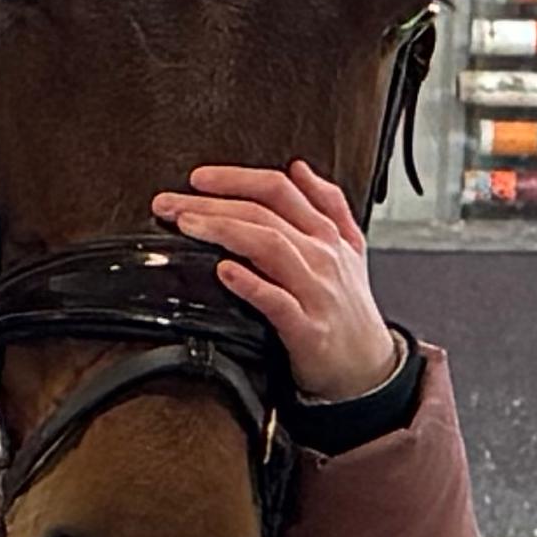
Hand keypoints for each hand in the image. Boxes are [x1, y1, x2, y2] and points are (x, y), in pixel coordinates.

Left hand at [156, 159, 399, 405]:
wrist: (368, 367)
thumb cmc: (347, 308)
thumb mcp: (350, 248)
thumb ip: (328, 205)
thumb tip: (299, 168)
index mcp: (326, 233)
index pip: (278, 190)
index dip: (236, 178)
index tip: (197, 178)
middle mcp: (322, 255)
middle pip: (264, 214)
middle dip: (212, 203)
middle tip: (168, 202)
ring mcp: (315, 290)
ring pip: (270, 247)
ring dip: (225, 230)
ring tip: (188, 225)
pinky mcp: (307, 328)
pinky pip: (276, 301)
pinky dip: (250, 284)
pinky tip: (224, 271)